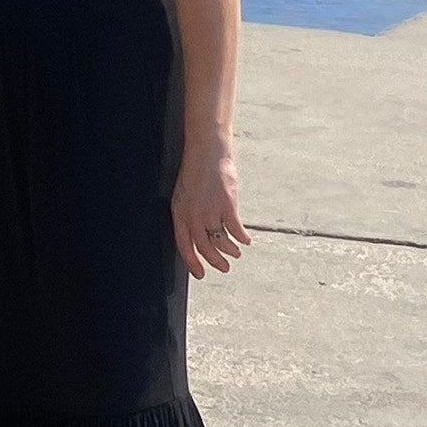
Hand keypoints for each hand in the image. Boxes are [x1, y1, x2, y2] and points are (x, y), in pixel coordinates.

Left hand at [172, 130, 248, 277]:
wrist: (207, 152)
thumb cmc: (196, 171)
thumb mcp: (184, 195)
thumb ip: (189, 215)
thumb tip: (199, 234)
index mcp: (180, 213)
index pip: (184, 246)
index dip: (192, 263)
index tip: (200, 274)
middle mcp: (193, 215)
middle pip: (204, 248)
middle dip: (215, 261)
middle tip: (224, 268)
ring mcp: (210, 211)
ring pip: (221, 242)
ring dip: (230, 251)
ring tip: (236, 254)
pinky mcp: (227, 205)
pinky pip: (235, 229)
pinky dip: (242, 238)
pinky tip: (246, 240)